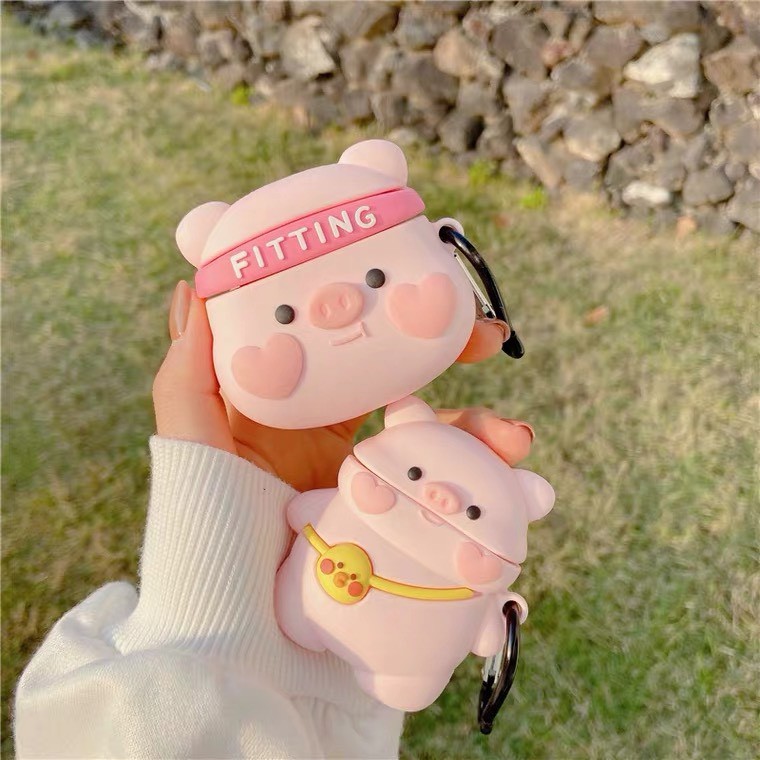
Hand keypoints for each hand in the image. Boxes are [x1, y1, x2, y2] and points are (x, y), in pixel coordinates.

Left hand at [153, 282, 533, 491]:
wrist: (235, 603)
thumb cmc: (204, 511)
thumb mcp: (191, 433)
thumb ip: (189, 367)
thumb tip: (197, 288)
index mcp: (293, 398)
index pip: (347, 341)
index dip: (387, 314)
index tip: (425, 292)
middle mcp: (331, 429)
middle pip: (404, 377)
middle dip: (453, 355)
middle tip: (489, 338)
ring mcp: (364, 470)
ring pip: (434, 434)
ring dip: (483, 428)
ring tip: (515, 438)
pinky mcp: (388, 511)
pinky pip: (439, 485)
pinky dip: (479, 481)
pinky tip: (507, 484)